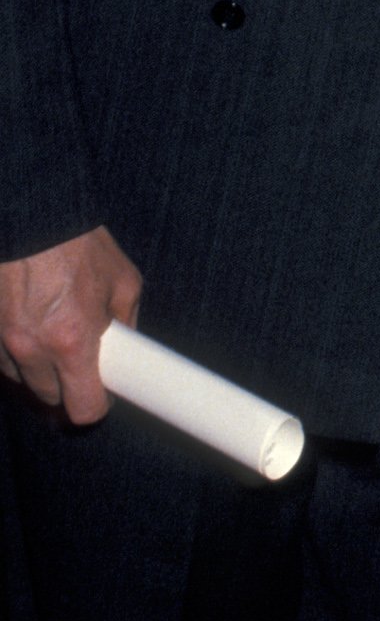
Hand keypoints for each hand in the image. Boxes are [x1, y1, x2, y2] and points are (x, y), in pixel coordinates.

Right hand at [0, 227, 142, 422]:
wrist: (29, 212)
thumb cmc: (77, 242)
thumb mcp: (122, 279)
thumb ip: (126, 320)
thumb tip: (126, 346)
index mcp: (72, 342)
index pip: (83, 409)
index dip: (94, 405)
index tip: (98, 396)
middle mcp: (31, 348)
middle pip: (48, 397)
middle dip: (65, 384)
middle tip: (76, 359)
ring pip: (18, 378)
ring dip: (35, 366)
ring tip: (49, 330)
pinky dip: (11, 348)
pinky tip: (26, 320)